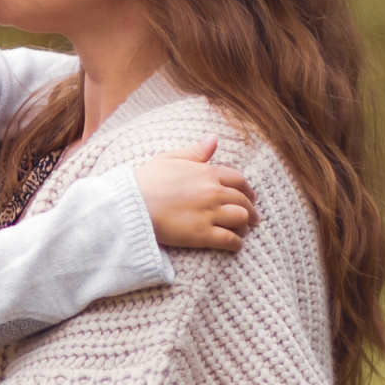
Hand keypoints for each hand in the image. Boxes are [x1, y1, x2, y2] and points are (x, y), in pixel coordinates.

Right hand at [136, 136, 256, 250]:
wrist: (131, 205)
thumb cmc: (146, 181)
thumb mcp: (169, 158)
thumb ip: (195, 151)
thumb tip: (214, 138)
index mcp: (207, 173)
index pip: (238, 180)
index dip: (247, 190)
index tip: (249, 196)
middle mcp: (213, 192)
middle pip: (243, 201)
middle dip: (250, 209)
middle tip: (252, 217)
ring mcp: (209, 214)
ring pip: (241, 219)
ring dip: (245, 225)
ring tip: (244, 230)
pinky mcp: (202, 234)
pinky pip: (229, 240)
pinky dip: (236, 243)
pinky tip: (235, 245)